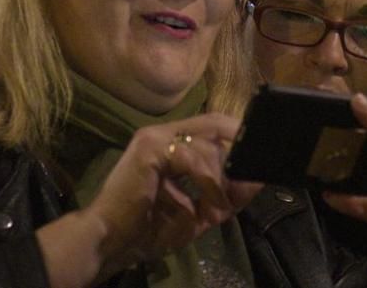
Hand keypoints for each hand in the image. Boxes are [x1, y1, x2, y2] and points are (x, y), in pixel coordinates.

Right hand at [85, 113, 260, 274]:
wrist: (109, 242)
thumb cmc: (147, 228)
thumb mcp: (198, 212)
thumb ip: (226, 196)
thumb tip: (257, 180)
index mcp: (171, 143)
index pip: (213, 125)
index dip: (238, 136)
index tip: (256, 158)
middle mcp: (163, 133)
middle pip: (214, 124)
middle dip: (236, 151)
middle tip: (246, 179)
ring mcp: (155, 137)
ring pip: (207, 144)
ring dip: (222, 178)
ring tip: (221, 206)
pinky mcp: (150, 148)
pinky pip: (192, 157)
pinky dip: (208, 181)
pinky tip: (210, 200)